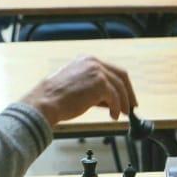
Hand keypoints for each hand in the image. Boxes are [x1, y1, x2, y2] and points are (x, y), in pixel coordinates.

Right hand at [23, 55, 137, 126]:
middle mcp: (93, 62)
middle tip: (131, 105)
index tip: (126, 95)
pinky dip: (116, 108)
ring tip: (122, 114)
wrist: (45, 103)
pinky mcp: (99, 83)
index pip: (112, 69)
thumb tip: (110, 100)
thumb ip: (94, 89)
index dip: (122, 84)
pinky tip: (113, 116)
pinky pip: (115, 97)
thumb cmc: (56, 98)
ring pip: (119, 87)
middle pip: (121, 75)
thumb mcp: (77, 87)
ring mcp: (97, 71)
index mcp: (86, 60)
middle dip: (128, 92)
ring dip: (123, 102)